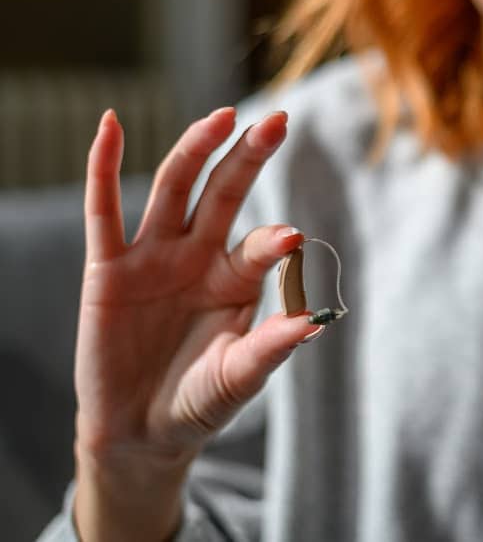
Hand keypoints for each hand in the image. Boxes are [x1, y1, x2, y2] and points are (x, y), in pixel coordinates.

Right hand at [72, 108, 321, 539]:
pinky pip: (103, 209)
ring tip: (222, 117)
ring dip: (195, 149)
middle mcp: (199, 256)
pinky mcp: (109, 267)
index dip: (272, 241)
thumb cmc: (199, 400)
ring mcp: (154, 256)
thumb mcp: (238, 377)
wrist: (141, 431)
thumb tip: (314, 323)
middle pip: (225, 193)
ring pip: (174, 188)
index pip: (259, 247)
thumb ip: (269, 348)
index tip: (291, 238)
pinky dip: (102, 166)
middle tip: (278, 121)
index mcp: (236, 279)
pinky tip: (110, 125)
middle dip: (249, 157)